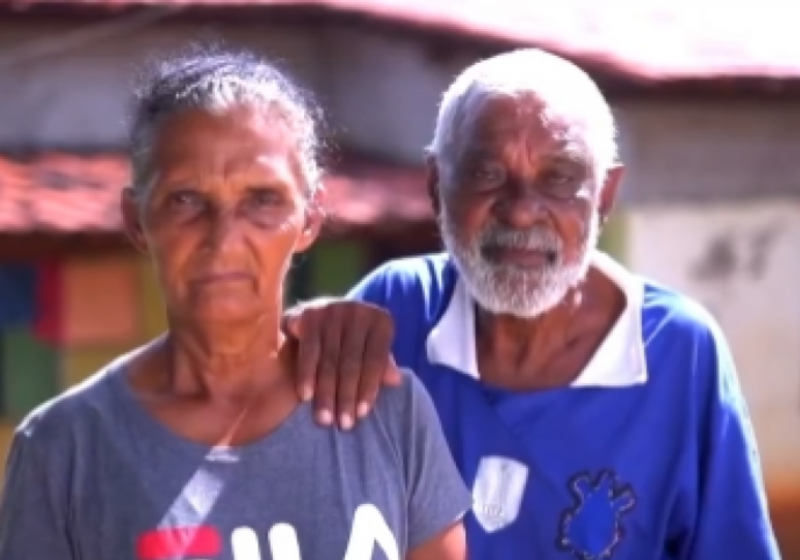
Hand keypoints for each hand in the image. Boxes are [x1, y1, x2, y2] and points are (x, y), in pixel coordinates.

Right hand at [283, 299, 401, 428]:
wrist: (317, 315)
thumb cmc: (351, 342)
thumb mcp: (370, 351)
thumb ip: (381, 366)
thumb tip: (396, 380)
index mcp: (380, 321)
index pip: (377, 359)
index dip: (369, 388)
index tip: (361, 415)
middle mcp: (358, 311)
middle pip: (352, 362)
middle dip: (347, 396)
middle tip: (343, 424)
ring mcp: (333, 310)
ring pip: (330, 360)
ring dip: (326, 392)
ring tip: (325, 419)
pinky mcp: (309, 314)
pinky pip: (309, 351)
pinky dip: (307, 375)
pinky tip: (306, 396)